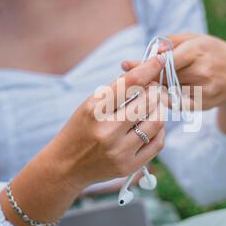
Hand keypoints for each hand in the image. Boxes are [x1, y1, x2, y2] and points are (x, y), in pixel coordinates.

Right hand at [1, 56, 166, 225]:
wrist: (65, 166)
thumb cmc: (79, 129)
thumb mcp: (89, 105)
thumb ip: (115, 90)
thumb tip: (144, 72)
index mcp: (94, 110)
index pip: (130, 83)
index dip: (148, 68)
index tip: (159, 59)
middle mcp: (107, 131)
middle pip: (148, 102)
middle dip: (155, 90)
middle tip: (154, 88)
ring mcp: (119, 151)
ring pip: (157, 122)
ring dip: (159, 109)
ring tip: (154, 106)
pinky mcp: (128, 166)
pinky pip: (157, 143)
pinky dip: (159, 130)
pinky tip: (152, 124)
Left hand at [122, 33, 225, 135]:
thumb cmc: (212, 53)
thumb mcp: (196, 39)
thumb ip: (170, 42)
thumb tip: (148, 53)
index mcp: (198, 50)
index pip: (165, 59)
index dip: (145, 64)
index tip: (126, 66)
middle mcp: (202, 70)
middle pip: (164, 77)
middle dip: (145, 78)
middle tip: (127, 79)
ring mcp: (204, 90)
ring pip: (168, 92)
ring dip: (152, 90)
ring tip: (141, 87)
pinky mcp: (203, 105)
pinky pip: (175, 104)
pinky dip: (165, 100)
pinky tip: (158, 96)